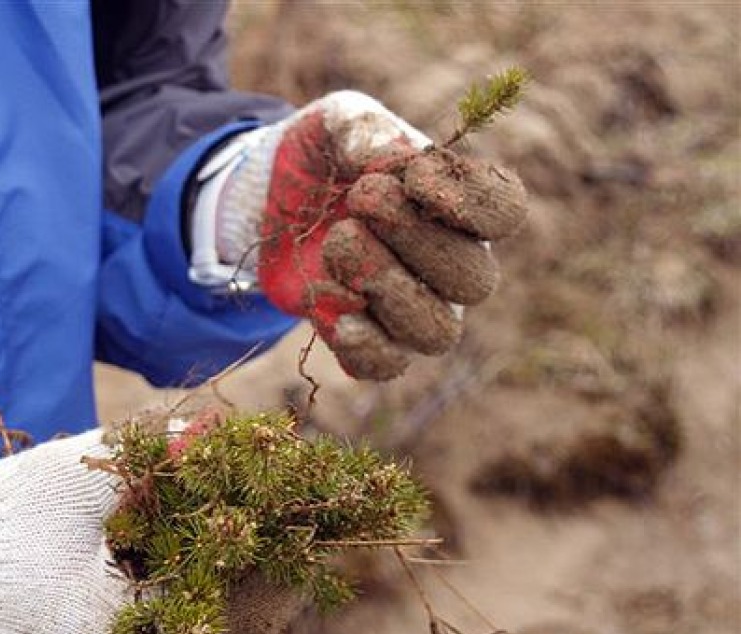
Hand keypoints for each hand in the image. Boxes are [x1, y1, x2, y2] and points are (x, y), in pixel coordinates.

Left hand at [211, 91, 526, 379]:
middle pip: (473, 279)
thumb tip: (387, 160)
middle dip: (415, 237)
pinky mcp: (368, 340)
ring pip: (437, 332)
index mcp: (458, 204)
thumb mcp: (336, 124)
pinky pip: (387, 365)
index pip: (506, 210)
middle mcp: (450, 264)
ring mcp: (412, 309)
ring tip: (338, 243)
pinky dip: (366, 347)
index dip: (474, 200)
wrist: (269, 199)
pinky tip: (338, 317)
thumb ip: (363, 130)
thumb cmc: (324, 158)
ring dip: (390, 288)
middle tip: (360, 198)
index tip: (415, 176)